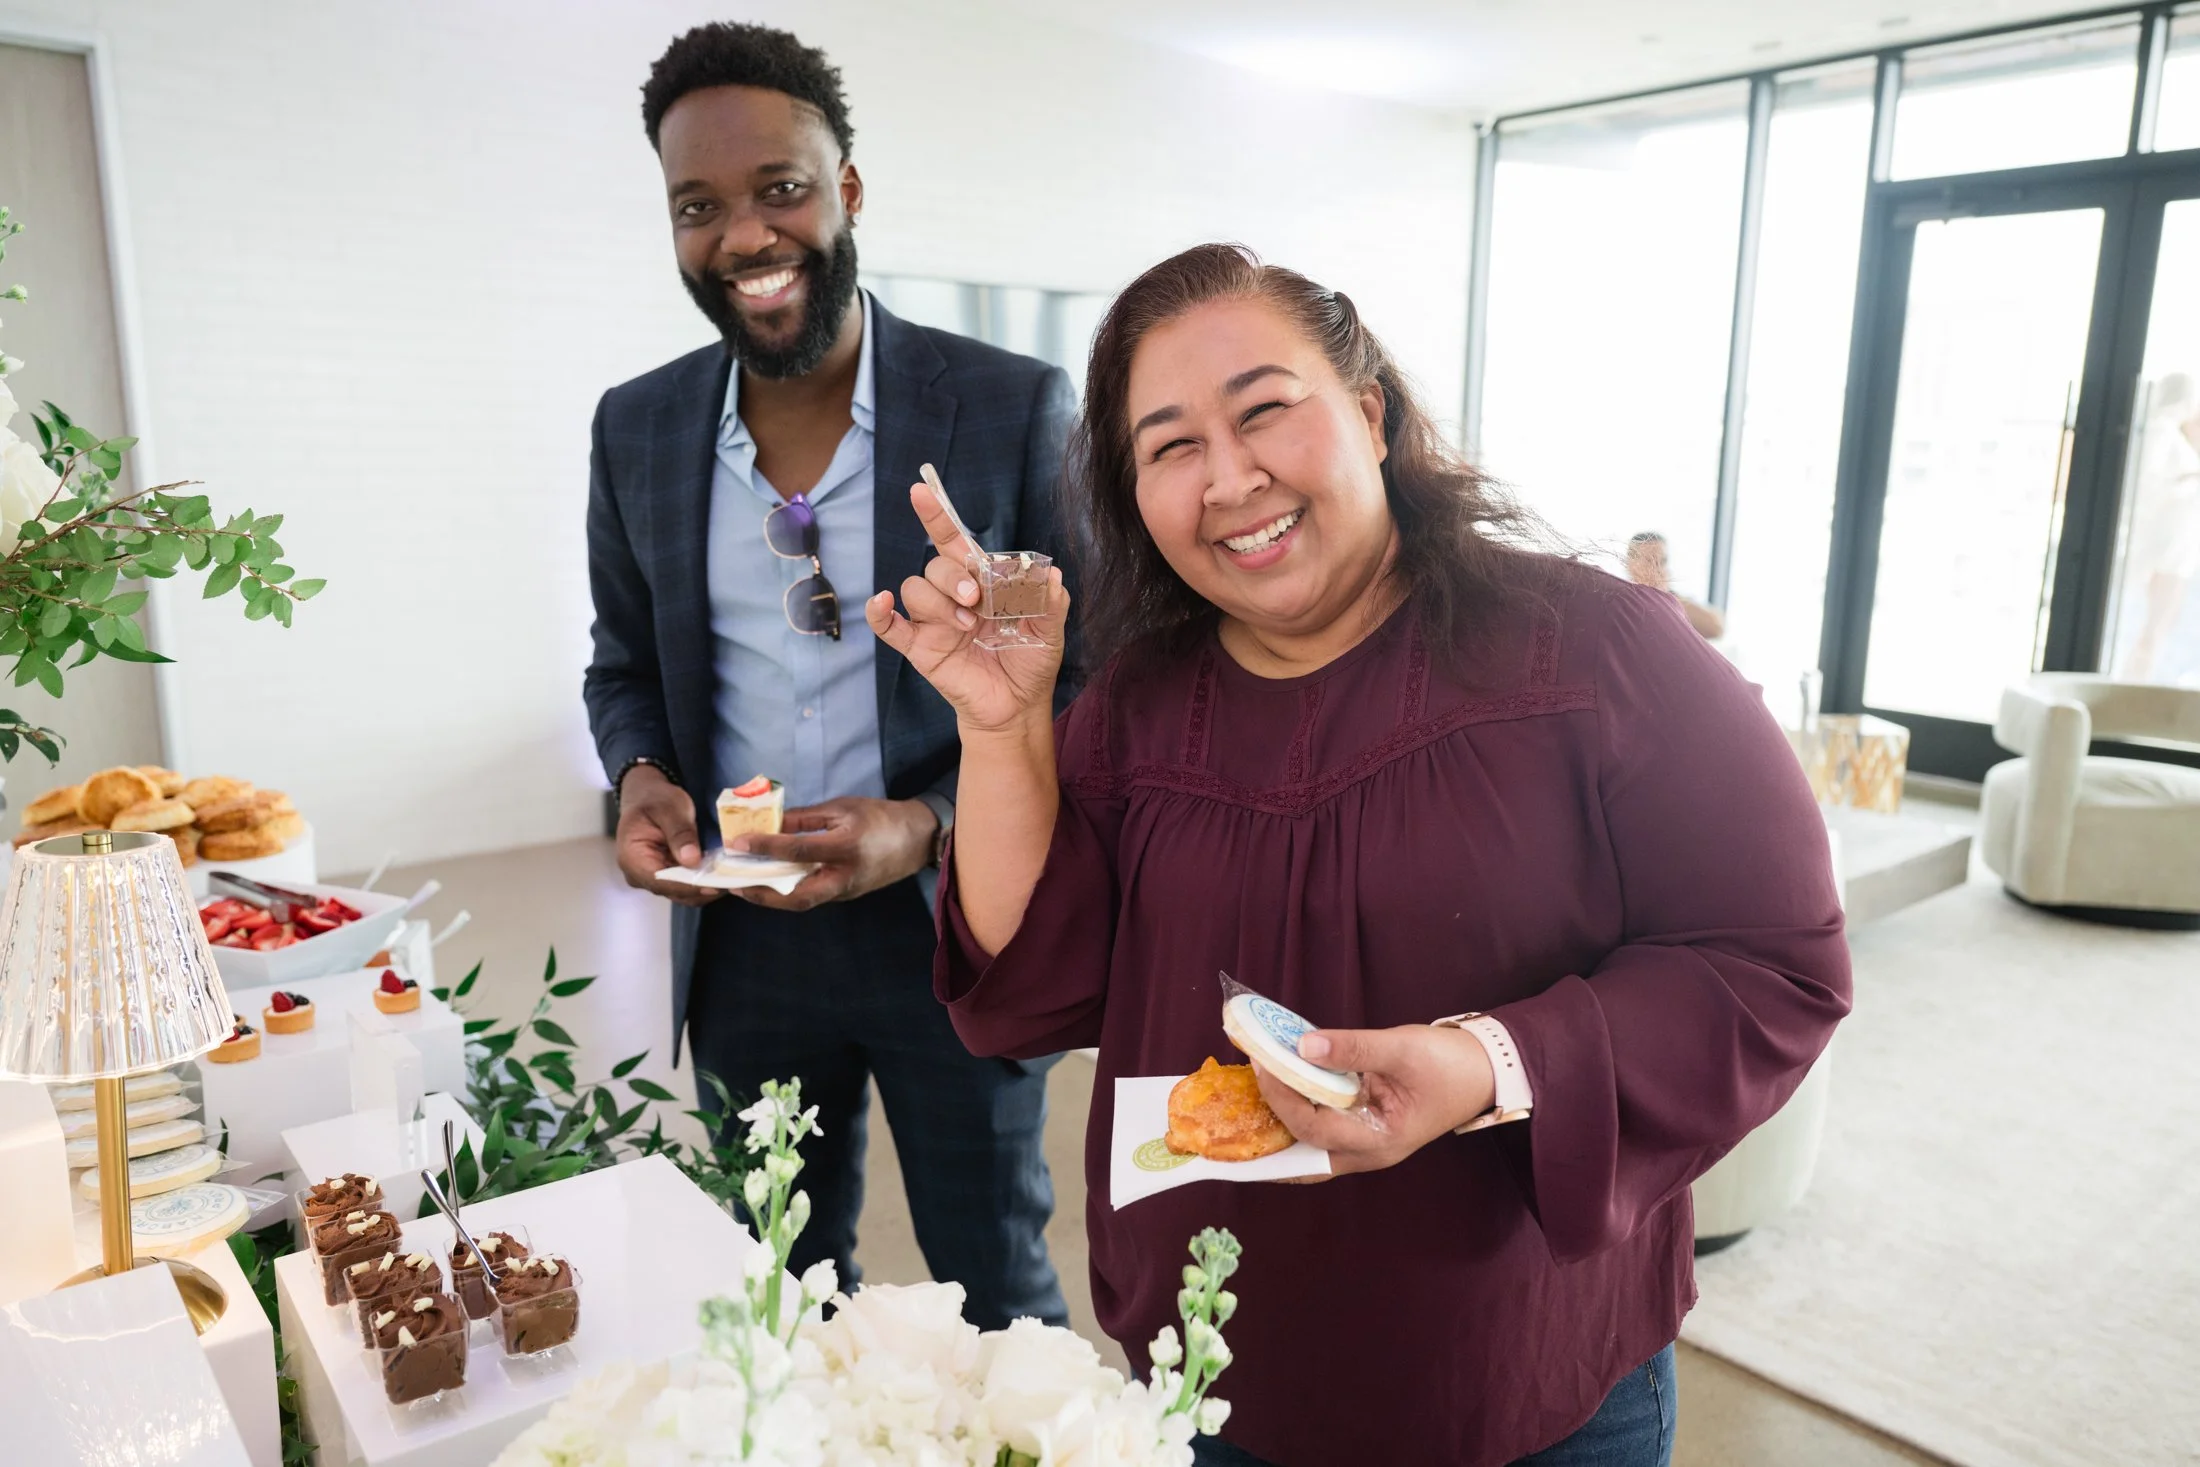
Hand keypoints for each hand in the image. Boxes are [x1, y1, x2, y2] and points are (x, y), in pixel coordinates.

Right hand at [614, 764, 722, 907]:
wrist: (647, 795)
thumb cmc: (655, 799)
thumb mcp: (669, 808)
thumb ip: (680, 833)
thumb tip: (692, 860)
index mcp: (632, 858)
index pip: (661, 881)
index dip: (690, 886)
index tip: (716, 884)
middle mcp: (638, 875)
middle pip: (673, 891)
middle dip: (702, 888)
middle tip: (732, 880)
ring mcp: (652, 879)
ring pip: (682, 893)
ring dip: (706, 887)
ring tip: (732, 878)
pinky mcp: (666, 877)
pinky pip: (686, 886)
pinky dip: (703, 883)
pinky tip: (722, 874)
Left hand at [730, 796, 936, 910]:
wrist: (917, 839)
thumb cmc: (880, 817)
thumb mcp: (842, 808)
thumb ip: (805, 817)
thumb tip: (770, 822)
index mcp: (845, 848)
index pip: (797, 850)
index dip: (765, 847)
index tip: (738, 843)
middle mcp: (844, 877)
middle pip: (796, 898)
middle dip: (762, 895)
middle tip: (734, 886)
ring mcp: (845, 891)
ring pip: (802, 902)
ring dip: (771, 898)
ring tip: (744, 887)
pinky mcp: (845, 895)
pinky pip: (811, 897)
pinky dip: (786, 893)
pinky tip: (769, 883)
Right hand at [866, 482, 1068, 735]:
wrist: (1017, 706)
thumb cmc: (1029, 662)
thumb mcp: (1050, 630)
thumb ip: (1050, 601)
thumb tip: (1049, 575)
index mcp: (981, 583)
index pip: (955, 542)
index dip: (937, 516)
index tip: (921, 491)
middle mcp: (952, 596)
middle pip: (935, 565)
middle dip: (953, 576)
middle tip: (976, 600)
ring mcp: (933, 622)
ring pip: (915, 589)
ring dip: (938, 602)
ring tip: (966, 626)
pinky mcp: (920, 648)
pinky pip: (889, 627)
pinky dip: (879, 613)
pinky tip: (882, 604)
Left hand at [1251, 1024, 1496, 1177]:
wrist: (1486, 1069)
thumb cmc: (1450, 1064)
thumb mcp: (1401, 1049)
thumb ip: (1352, 1047)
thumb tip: (1302, 1045)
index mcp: (1378, 1142)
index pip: (1313, 1128)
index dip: (1283, 1096)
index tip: (1262, 1063)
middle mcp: (1366, 1152)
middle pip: (1303, 1149)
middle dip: (1270, 1119)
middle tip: (1249, 1079)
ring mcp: (1364, 1143)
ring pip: (1309, 1144)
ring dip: (1281, 1117)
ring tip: (1253, 1087)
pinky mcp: (1364, 1126)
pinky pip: (1321, 1125)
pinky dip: (1299, 1108)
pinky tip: (1281, 1085)